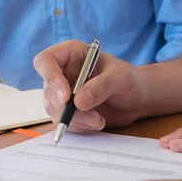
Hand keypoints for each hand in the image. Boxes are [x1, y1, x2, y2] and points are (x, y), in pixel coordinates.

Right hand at [33, 40, 149, 131]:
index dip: (50, 78)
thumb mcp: (121, 78)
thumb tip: (78, 103)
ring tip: (99, 120)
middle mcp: (62, 73)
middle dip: (68, 108)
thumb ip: (101, 86)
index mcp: (70, 54)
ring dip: (76, 119)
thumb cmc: (130, 80)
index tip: (66, 97)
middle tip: (93, 116)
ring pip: (54, 109)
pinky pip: (63, 122)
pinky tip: (96, 122)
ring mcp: (62, 94)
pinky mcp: (67, 112)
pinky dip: (78, 126)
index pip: (45, 61)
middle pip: (49, 90)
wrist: (136, 100)